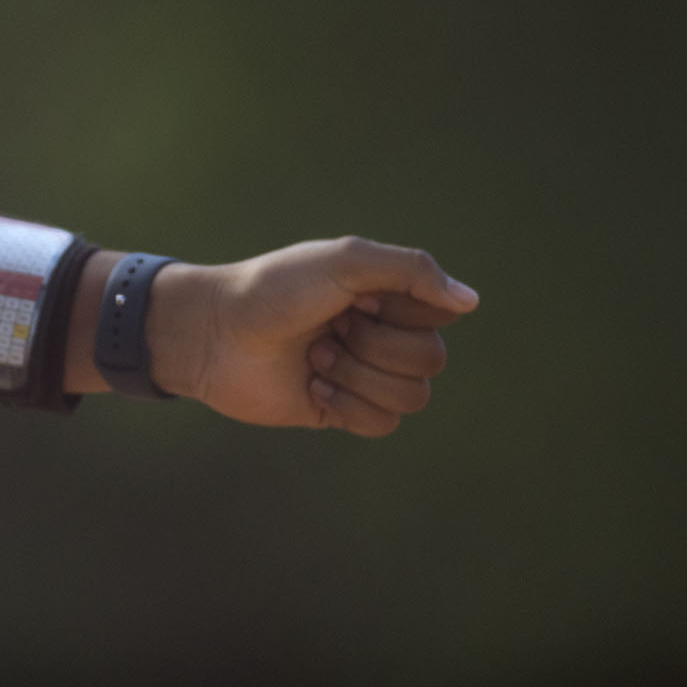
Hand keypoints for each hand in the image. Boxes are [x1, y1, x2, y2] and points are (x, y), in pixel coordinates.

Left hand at [150, 238, 477, 435]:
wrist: (215, 335)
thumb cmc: (273, 289)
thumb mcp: (342, 261)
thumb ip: (410, 270)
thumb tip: (471, 301)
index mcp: (384, 292)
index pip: (439, 314)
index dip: (403, 312)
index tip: (360, 297)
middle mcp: (379, 331)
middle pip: (432, 360)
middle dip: (378, 347)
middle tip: (332, 328)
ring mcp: (362, 373)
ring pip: (412, 397)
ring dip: (358, 377)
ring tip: (315, 356)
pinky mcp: (343, 411)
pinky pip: (383, 424)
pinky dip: (347, 406)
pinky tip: (311, 386)